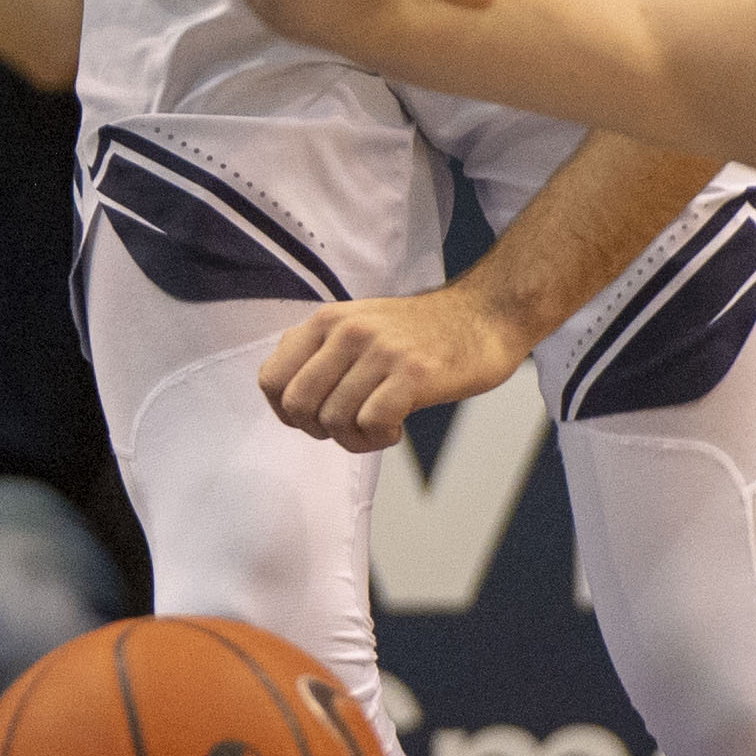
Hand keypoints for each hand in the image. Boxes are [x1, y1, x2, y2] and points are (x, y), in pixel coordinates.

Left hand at [258, 282, 532, 451]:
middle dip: (320, 431)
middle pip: (298, 406)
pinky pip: (371, 423)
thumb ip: (320, 352)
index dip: (288, 413)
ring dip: (356, 439)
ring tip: (381, 428)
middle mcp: (348, 331)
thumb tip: (285, 397)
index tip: (319, 417)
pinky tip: (398, 428)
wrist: (485, 315)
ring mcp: (380, 351)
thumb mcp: (359, 325)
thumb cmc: (423, 332)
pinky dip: (380, 438)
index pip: (271, 380)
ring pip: (334, 420)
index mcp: (327, 320)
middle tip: (351, 427)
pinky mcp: (412, 373)